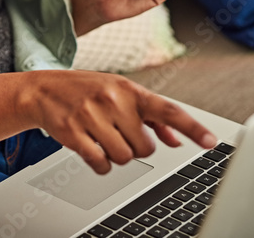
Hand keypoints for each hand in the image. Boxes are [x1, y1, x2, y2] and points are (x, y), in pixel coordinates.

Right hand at [22, 70, 216, 173]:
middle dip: (135, 147)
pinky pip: (101, 164)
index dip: (191, 127)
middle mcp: (112, 100)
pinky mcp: (74, 133)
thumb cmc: (86, 91)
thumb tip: (175, 140)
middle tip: (118, 133)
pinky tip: (91, 148)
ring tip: (102, 138)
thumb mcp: (119, 94)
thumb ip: (150, 116)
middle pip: (145, 148)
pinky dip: (100, 163)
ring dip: (116, 155)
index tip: (211, 142)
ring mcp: (92, 116)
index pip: (167, 110)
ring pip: (124, 158)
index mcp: (129, 90)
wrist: (42, 89)